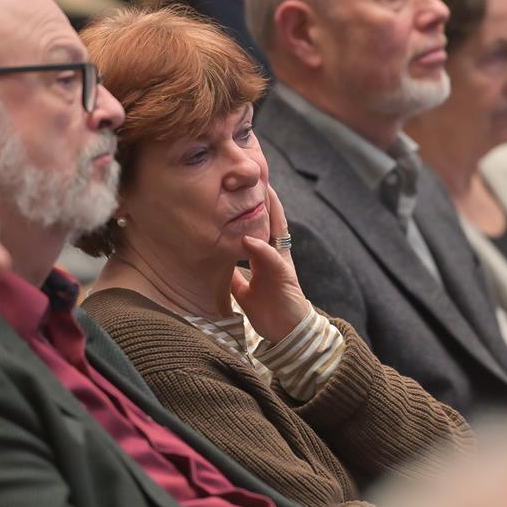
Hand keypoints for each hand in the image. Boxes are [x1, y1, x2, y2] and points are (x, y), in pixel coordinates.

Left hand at [231, 185, 311, 342]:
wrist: (287, 333)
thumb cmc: (269, 310)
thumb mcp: (245, 290)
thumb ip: (235, 276)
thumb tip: (218, 265)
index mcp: (267, 257)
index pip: (262, 225)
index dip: (256, 206)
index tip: (246, 186)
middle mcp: (277, 255)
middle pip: (273, 219)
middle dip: (268, 198)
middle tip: (259, 173)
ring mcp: (282, 264)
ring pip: (277, 231)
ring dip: (270, 211)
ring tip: (262, 190)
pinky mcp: (284, 277)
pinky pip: (273, 259)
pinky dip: (261, 249)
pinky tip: (250, 239)